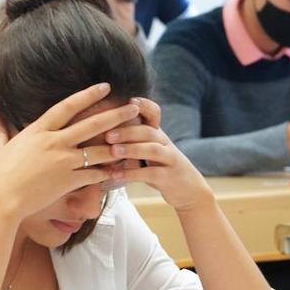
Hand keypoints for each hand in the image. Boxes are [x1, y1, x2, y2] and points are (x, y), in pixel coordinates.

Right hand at [0, 83, 131, 220]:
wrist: (1, 201)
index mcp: (39, 130)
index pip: (68, 106)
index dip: (88, 95)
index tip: (105, 87)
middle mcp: (54, 142)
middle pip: (92, 124)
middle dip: (115, 114)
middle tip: (133, 107)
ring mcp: (63, 162)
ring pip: (98, 150)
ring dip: (119, 144)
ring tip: (136, 138)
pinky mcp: (68, 181)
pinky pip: (94, 174)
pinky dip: (108, 172)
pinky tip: (121, 170)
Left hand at [104, 97, 211, 211]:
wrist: (188, 190)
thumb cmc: (160, 167)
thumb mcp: (150, 150)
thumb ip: (133, 140)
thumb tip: (102, 129)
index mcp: (158, 134)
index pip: (154, 112)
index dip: (144, 104)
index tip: (129, 100)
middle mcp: (165, 143)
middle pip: (149, 131)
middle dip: (128, 131)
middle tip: (107, 135)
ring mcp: (169, 159)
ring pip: (152, 150)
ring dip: (131, 149)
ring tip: (112, 151)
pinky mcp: (169, 177)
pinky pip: (151, 174)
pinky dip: (132, 174)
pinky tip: (115, 175)